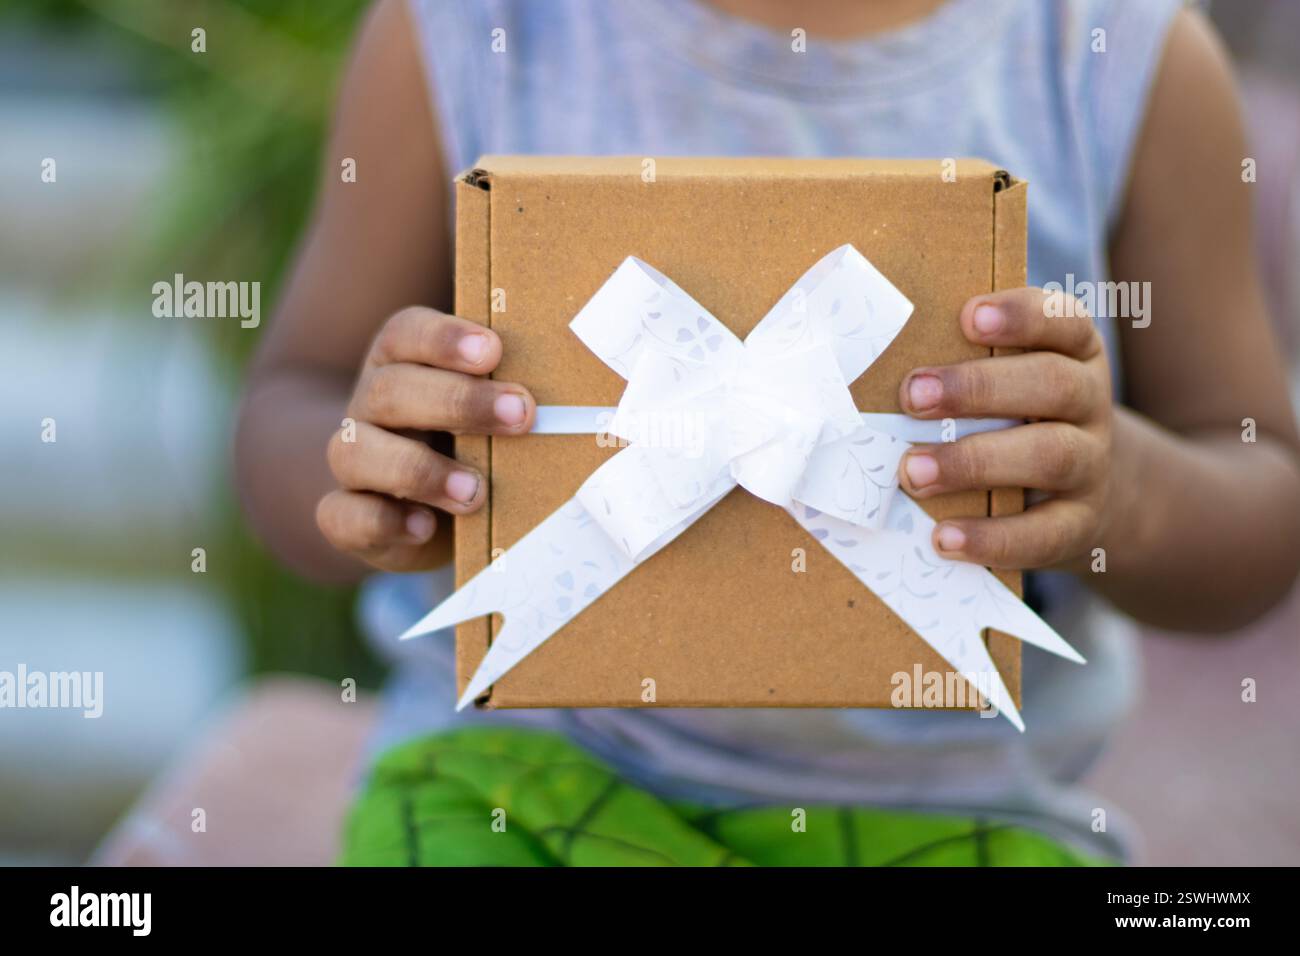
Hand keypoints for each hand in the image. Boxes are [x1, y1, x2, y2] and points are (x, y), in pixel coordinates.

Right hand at [316, 307, 534, 570]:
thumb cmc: (472, 443)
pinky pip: (344, 516)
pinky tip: (425, 527)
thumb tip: (580, 390)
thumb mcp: (492, 412)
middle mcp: (370, 404)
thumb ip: (513, 393)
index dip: (445, 339)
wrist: (420, 508)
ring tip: (475, 490)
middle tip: (521, 416)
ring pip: (356, 452)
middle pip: (391, 390)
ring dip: (420, 471)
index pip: (407, 333)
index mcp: (402, 362)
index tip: (494, 350)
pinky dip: (383, 522)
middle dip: (457, 402)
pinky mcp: (346, 514)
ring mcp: (352, 459)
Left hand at [897, 288, 1112, 569]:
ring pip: (1050, 455)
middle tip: (911, 395)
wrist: (1075, 496)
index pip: (1062, 320)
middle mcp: (1088, 403)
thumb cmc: (1010, 419)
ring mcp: (1090, 465)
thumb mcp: (998, 383)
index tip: (968, 316)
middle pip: (1053, 384)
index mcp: (1070, 353)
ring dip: (974, 462)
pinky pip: (1043, 533)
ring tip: (912, 473)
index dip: (1021, 315)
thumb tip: (867, 357)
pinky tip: (943, 538)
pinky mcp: (1078, 524)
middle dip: (978, 388)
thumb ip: (952, 363)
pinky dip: (991, 537)